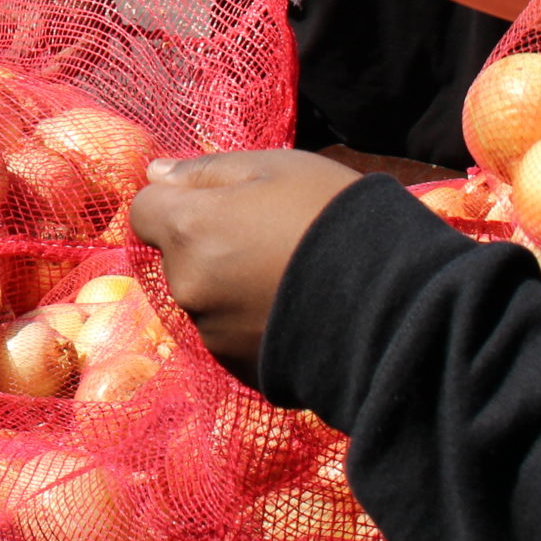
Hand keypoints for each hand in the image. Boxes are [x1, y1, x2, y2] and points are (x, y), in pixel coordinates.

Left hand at [128, 150, 359, 383]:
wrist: (396, 305)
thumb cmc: (334, 217)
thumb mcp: (275, 168)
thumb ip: (205, 170)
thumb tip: (154, 173)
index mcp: (188, 231)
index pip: (144, 211)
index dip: (175, 202)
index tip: (218, 204)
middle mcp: (187, 287)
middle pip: (176, 257)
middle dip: (207, 244)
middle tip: (268, 236)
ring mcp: (213, 335)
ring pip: (205, 298)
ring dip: (230, 286)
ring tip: (292, 278)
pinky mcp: (242, 371)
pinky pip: (232, 336)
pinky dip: (252, 323)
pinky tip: (298, 312)